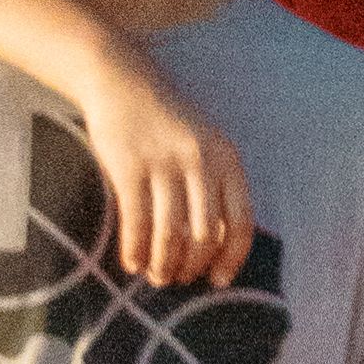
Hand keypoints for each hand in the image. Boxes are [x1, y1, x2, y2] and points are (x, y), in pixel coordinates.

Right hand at [74, 49, 256, 292]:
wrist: (122, 81)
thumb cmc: (167, 122)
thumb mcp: (205, 145)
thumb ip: (215, 185)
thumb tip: (217, 245)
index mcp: (227, 159)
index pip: (241, 222)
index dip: (231, 259)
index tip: (219, 281)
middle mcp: (201, 162)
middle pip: (205, 234)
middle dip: (193, 267)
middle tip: (179, 280)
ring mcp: (164, 164)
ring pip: (171, 233)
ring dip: (164, 265)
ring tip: (156, 276)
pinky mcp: (129, 167)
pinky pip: (137, 221)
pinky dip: (135, 249)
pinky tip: (132, 263)